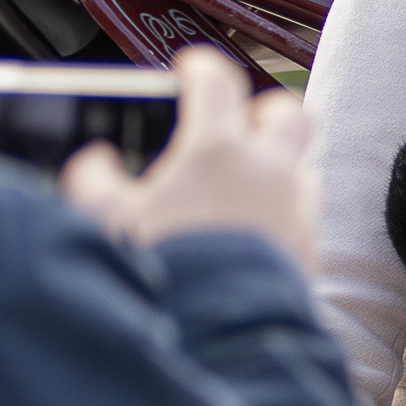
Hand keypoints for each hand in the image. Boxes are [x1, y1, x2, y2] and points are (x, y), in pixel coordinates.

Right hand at [60, 48, 316, 267]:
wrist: (219, 338)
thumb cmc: (164, 276)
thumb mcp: (107, 224)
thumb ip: (95, 183)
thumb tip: (95, 163)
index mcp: (216, 152)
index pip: (218, 81)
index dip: (202, 68)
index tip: (190, 72)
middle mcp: (267, 172)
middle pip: (290, 112)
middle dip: (264, 113)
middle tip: (235, 128)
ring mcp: (296, 211)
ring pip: (303, 165)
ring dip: (277, 167)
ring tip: (240, 187)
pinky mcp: (310, 251)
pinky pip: (304, 216)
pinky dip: (281, 214)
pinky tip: (252, 233)